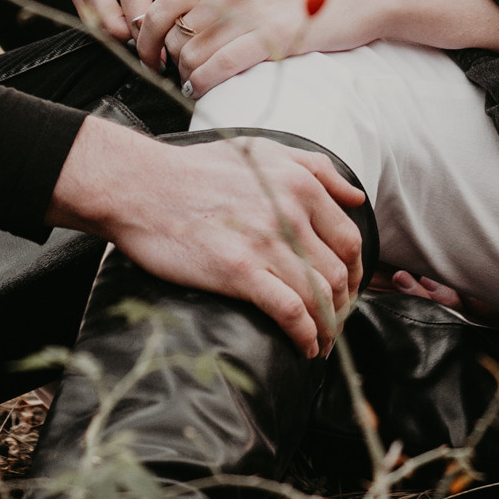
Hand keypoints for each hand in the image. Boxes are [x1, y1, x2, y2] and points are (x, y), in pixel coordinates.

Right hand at [49, 114, 364, 358]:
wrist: (141, 186)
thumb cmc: (197, 169)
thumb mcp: (262, 151)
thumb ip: (315, 168)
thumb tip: (356, 196)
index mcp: (300, 183)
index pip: (349, 239)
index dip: (356, 273)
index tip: (346, 291)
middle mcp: (291, 212)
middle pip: (341, 272)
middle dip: (344, 305)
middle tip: (333, 322)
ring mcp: (267, 242)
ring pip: (322, 295)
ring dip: (329, 327)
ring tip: (321, 342)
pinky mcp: (241, 271)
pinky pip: (292, 312)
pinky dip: (305, 335)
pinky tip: (303, 347)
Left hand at [144, 0, 361, 95]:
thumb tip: (179, 32)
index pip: (159, 7)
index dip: (147, 39)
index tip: (151, 58)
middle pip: (171, 36)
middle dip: (167, 62)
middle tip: (174, 76)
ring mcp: (247, 12)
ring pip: (190, 56)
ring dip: (187, 77)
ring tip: (195, 84)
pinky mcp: (270, 38)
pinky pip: (217, 69)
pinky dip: (203, 86)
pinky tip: (204, 91)